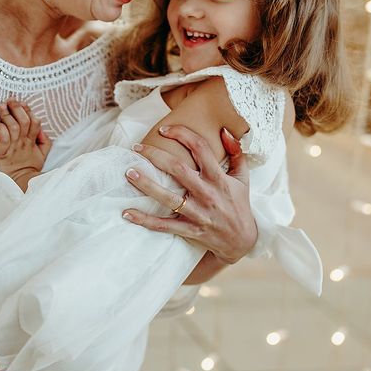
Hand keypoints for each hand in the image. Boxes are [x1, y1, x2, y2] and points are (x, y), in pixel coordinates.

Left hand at [0, 100, 51, 187]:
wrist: (21, 183)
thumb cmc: (28, 167)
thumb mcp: (41, 154)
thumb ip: (44, 140)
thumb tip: (42, 129)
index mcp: (32, 141)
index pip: (35, 122)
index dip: (28, 110)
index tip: (21, 102)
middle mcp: (23, 143)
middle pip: (24, 121)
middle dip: (17, 109)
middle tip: (10, 101)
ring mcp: (12, 148)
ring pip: (13, 128)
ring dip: (7, 116)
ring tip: (1, 107)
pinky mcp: (0, 154)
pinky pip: (3, 139)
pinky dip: (1, 130)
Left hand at [123, 126, 256, 263]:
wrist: (242, 240)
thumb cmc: (239, 204)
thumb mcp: (242, 177)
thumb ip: (236, 152)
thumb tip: (224, 130)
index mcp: (218, 178)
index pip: (200, 148)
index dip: (181, 134)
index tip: (163, 130)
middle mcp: (207, 193)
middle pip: (178, 169)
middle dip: (155, 156)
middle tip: (137, 148)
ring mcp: (198, 213)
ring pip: (168, 197)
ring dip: (147, 185)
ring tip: (129, 173)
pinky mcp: (190, 230)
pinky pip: (164, 225)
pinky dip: (145, 220)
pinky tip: (127, 213)